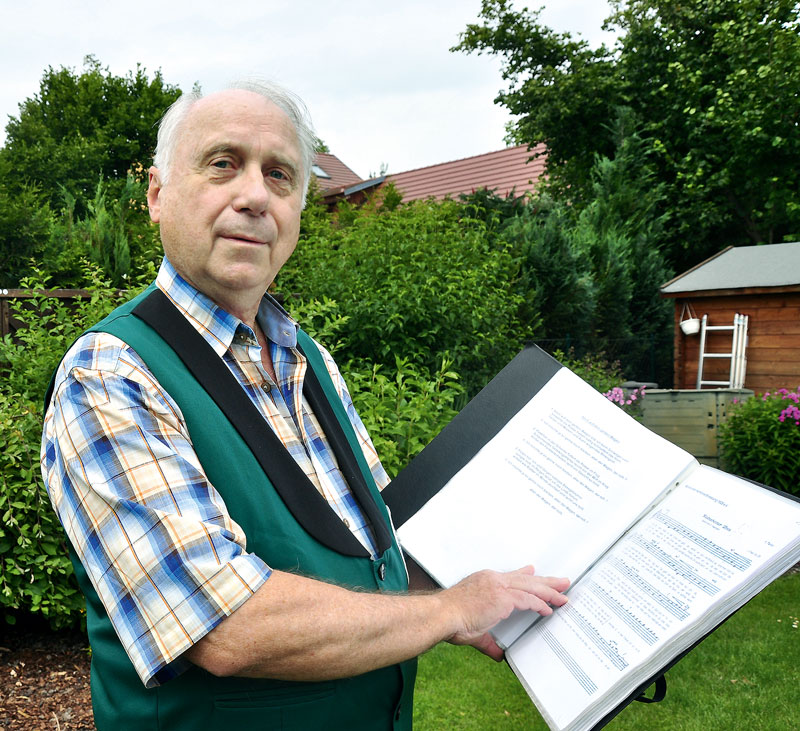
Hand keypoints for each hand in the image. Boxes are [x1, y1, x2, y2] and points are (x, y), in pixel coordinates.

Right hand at [442, 565, 568, 659]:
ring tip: (563, 596)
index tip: (532, 571)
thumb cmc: (450, 619)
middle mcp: (493, 579)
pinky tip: (548, 610)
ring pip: (531, 587)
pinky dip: (539, 605)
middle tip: (561, 582)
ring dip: (549, 592)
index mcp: (484, 581)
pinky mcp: (502, 597)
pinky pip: (527, 599)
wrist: (441, 615)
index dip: (524, 574)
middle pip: (526, 578)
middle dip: (545, 582)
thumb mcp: (475, 627)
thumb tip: (499, 654)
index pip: (510, 576)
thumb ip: (489, 640)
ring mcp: (498, 587)